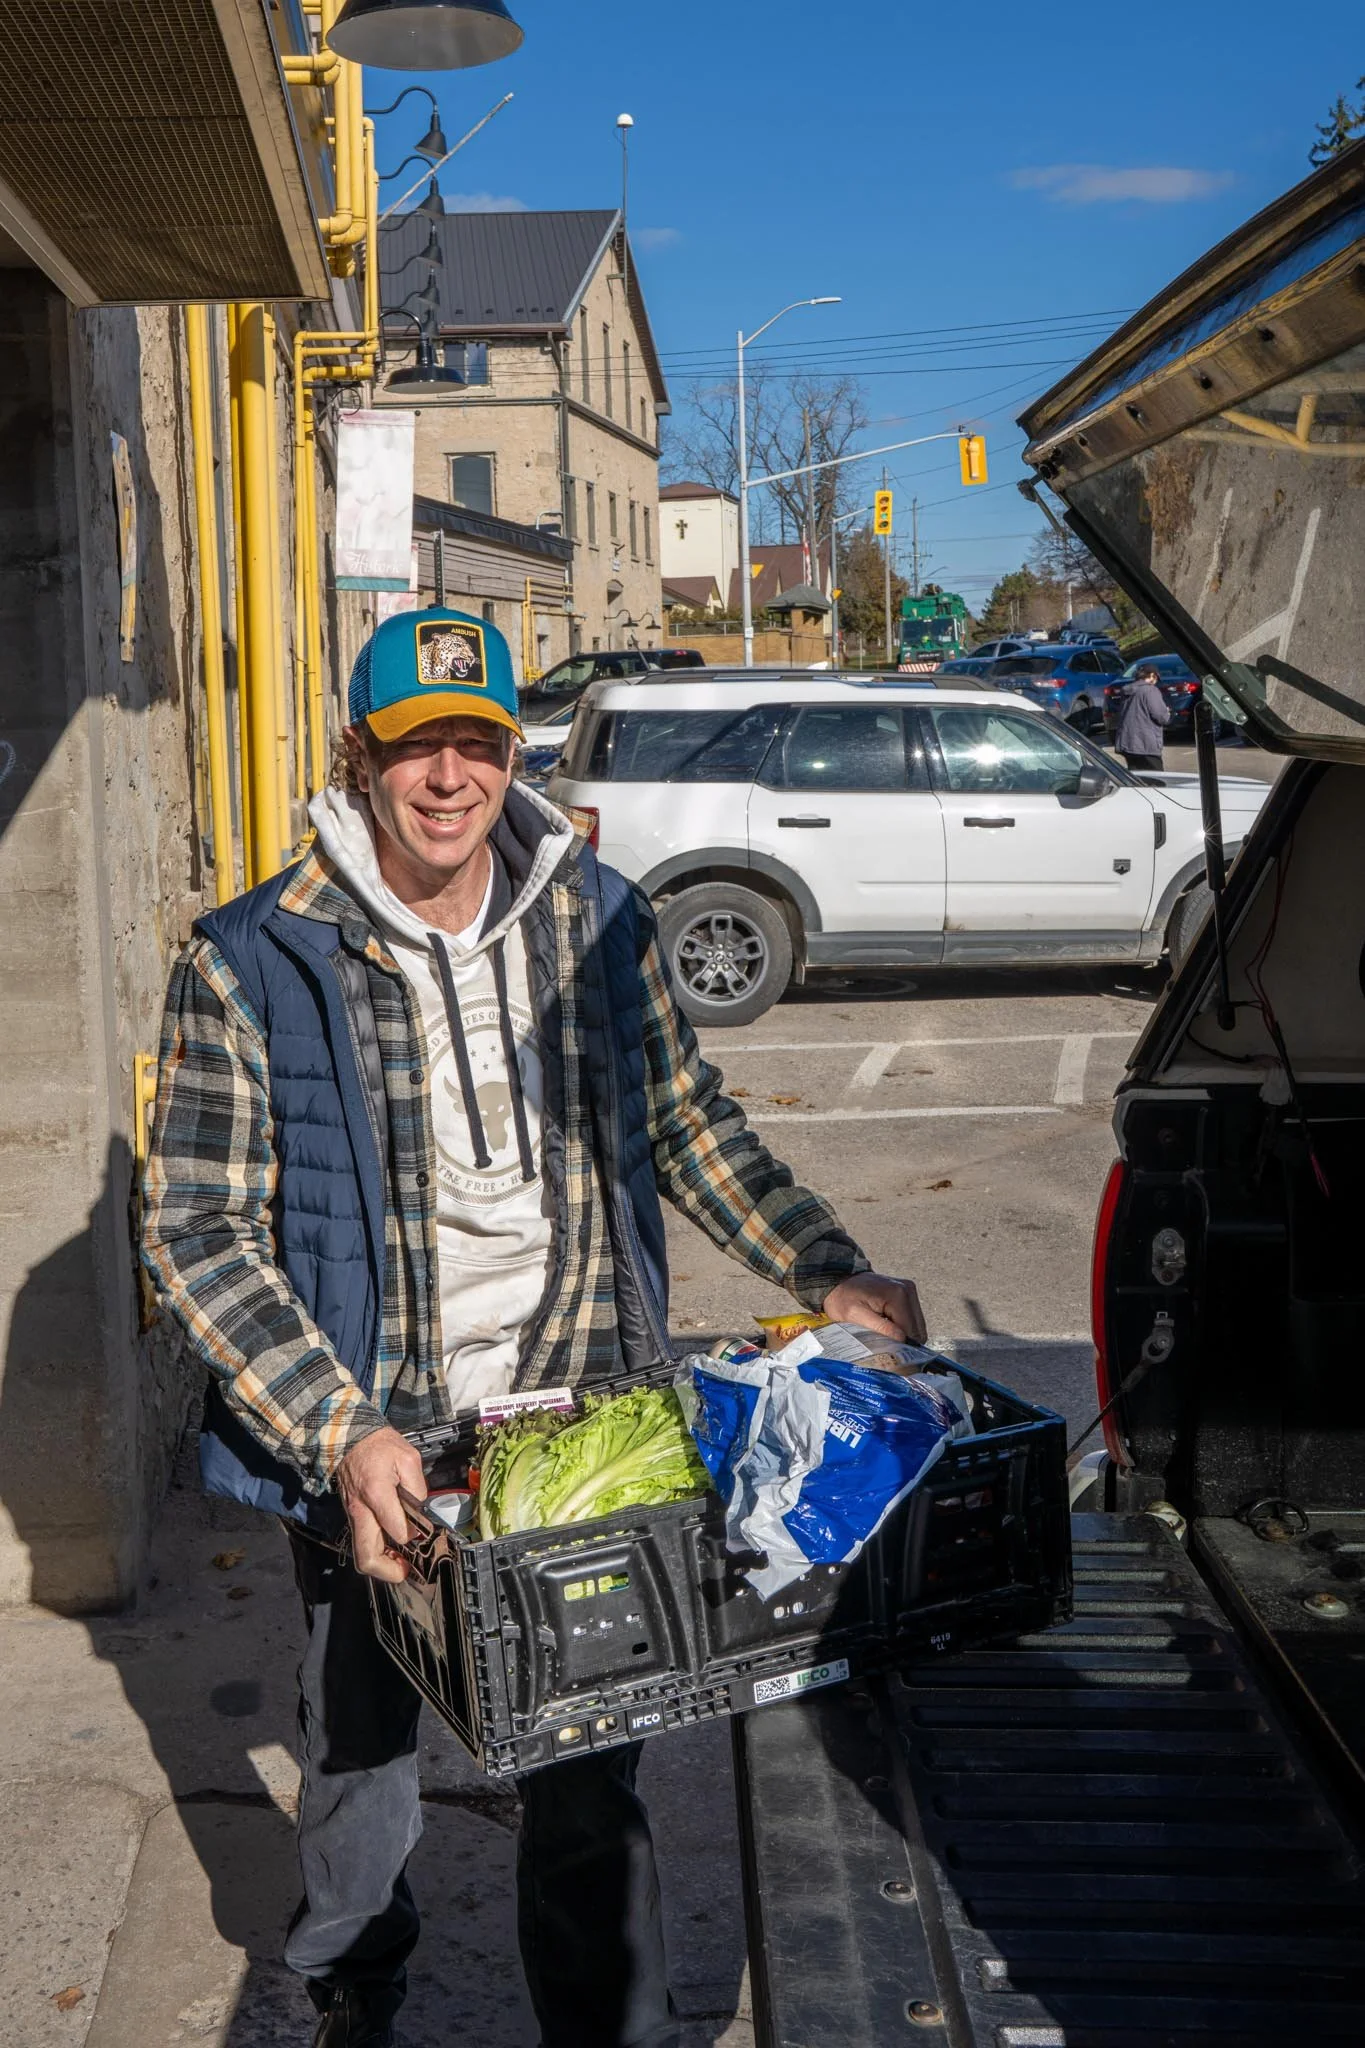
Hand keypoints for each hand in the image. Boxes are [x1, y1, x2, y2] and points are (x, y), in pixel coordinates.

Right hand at [335, 1426, 426, 1581]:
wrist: (351, 1438)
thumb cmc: (379, 1446)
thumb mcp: (408, 1458)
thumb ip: (418, 1488)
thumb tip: (421, 1512)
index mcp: (376, 1494)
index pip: (396, 1531)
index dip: (412, 1537)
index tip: (423, 1533)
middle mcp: (361, 1511)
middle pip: (367, 1557)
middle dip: (389, 1571)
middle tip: (407, 1569)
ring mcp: (354, 1516)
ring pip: (362, 1555)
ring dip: (382, 1565)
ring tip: (401, 1562)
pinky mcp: (353, 1517)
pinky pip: (362, 1543)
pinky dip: (377, 1552)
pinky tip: (392, 1547)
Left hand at [823, 1273, 926, 1345]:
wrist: (839, 1281)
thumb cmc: (843, 1298)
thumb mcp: (855, 1315)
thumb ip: (880, 1327)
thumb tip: (902, 1340)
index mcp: (898, 1295)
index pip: (911, 1332)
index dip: (900, 1345)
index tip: (885, 1348)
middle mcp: (908, 1290)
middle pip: (917, 1330)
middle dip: (903, 1340)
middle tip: (883, 1340)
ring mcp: (910, 1290)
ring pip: (916, 1326)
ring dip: (903, 1333)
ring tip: (883, 1330)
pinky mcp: (908, 1293)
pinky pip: (912, 1319)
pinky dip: (902, 1326)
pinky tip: (887, 1323)